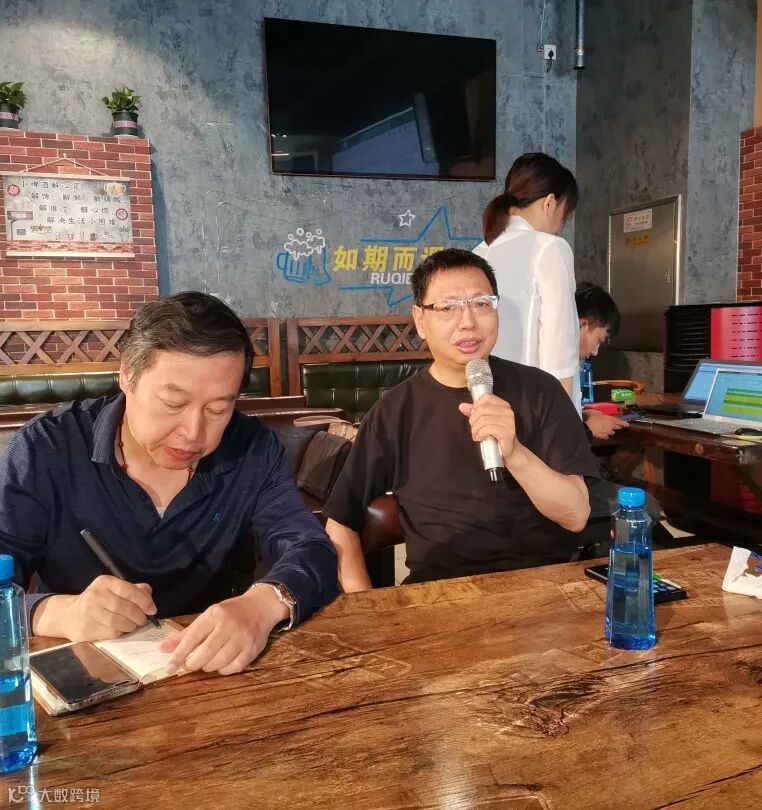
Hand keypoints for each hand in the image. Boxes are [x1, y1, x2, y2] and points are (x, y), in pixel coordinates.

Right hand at [34, 576, 156, 641]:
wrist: (68, 615)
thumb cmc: (98, 600)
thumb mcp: (113, 589)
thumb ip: (133, 589)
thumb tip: (148, 592)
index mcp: (105, 583)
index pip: (129, 590)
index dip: (144, 601)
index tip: (152, 609)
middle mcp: (96, 596)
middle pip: (126, 608)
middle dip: (139, 616)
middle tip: (143, 619)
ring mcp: (89, 614)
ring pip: (119, 623)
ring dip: (131, 626)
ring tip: (133, 624)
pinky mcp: (87, 629)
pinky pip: (111, 633)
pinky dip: (121, 632)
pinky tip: (121, 629)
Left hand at [159, 586, 288, 675]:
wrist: (261, 606)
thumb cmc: (231, 612)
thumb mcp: (208, 616)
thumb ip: (187, 634)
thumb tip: (162, 649)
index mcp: (215, 615)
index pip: (192, 638)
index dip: (178, 655)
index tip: (168, 667)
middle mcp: (229, 626)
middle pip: (204, 654)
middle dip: (193, 664)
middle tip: (191, 664)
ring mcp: (242, 639)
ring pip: (218, 663)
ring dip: (208, 667)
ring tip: (209, 660)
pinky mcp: (253, 650)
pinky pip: (233, 668)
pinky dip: (224, 670)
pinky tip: (223, 662)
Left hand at [459, 393, 518, 461]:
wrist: (509, 451)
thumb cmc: (496, 435)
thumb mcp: (484, 421)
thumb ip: (474, 412)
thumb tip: (462, 406)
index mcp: (503, 405)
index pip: (487, 397)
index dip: (476, 406)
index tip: (474, 416)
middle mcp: (508, 412)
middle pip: (482, 409)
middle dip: (473, 420)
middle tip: (473, 429)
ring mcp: (508, 422)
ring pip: (483, 419)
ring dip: (475, 429)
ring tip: (476, 435)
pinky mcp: (507, 432)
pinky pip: (488, 429)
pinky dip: (480, 434)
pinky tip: (480, 438)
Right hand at [584, 409, 628, 439]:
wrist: (585, 424)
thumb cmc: (591, 415)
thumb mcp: (598, 412)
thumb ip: (603, 414)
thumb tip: (604, 415)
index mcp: (611, 419)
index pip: (620, 422)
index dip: (624, 424)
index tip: (627, 425)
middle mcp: (611, 426)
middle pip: (617, 427)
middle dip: (616, 426)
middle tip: (615, 425)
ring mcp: (607, 432)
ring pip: (612, 432)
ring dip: (610, 431)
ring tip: (607, 429)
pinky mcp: (602, 436)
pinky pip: (606, 436)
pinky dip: (605, 435)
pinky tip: (603, 434)